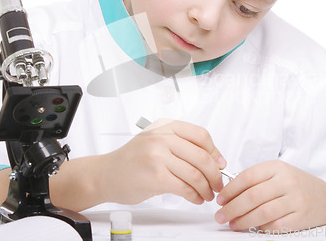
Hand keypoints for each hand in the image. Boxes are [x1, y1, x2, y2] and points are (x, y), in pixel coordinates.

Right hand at [99, 119, 225, 204]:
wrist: (106, 174)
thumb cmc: (132, 160)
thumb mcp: (156, 141)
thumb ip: (182, 145)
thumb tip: (214, 159)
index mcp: (165, 126)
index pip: (201, 135)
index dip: (215, 152)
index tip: (219, 164)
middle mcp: (161, 137)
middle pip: (201, 156)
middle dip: (214, 174)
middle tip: (218, 184)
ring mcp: (158, 156)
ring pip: (195, 173)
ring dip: (206, 188)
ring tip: (207, 194)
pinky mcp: (156, 176)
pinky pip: (185, 187)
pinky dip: (195, 195)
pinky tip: (195, 198)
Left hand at [215, 160, 325, 231]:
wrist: (325, 198)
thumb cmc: (295, 185)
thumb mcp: (277, 174)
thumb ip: (255, 180)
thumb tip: (228, 192)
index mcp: (277, 167)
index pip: (247, 177)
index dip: (230, 190)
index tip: (220, 199)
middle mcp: (286, 181)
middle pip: (252, 196)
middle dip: (232, 208)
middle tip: (221, 215)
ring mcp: (295, 199)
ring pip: (263, 212)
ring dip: (243, 220)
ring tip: (233, 224)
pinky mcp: (301, 217)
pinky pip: (276, 225)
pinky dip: (261, 228)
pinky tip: (253, 228)